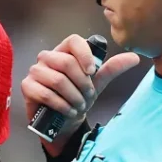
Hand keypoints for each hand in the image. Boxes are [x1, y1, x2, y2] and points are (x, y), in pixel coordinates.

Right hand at [20, 34, 139, 155]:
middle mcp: (48, 57)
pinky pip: (45, 93)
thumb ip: (112, 69)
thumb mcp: (97, 83)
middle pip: (65, 62)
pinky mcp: (27, 87)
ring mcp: (35, 71)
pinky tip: (68, 111)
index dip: (84, 54)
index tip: (92, 72)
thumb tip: (134, 57)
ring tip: (79, 107)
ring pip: (57, 80)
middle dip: (82, 84)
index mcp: (65, 51)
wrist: (65, 121)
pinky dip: (61, 105)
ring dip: (73, 97)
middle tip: (88, 97)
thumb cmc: (78, 97)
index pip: (73, 40)